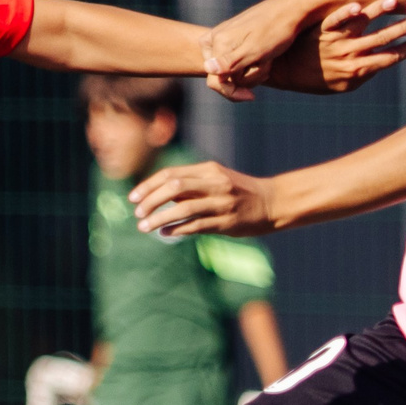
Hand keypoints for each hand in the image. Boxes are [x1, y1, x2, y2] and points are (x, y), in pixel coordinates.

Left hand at [129, 160, 276, 238]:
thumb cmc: (238, 192)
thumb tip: (158, 194)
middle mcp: (215, 183)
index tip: (133, 198)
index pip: (171, 174)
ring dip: (159, 218)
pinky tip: (164, 234)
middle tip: (137, 213)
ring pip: (183, 208)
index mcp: (209, 170)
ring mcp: (221, 203)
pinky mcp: (226, 222)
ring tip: (144, 227)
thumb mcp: (216, 180)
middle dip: (151, 200)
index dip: (148, 186)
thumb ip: (190, 185)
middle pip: (174, 187)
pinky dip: (177, 229)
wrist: (272, 203)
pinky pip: (196, 226)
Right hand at [206, 0, 338, 93]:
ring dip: (252, 69)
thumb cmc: (277, 30)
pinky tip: (266, 55)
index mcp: (218, 42)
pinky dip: (252, 61)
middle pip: (224, 76)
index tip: (251, 97)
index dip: (232, 92)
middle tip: (266, 66)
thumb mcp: (255, 50)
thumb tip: (208, 67)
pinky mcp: (234, 35)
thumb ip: (230, 62)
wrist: (293, 9)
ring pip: (232, 69)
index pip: (215, 81)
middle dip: (246, 77)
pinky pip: (237, 58)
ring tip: (268, 58)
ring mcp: (224, 36)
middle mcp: (216, 38)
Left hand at [314, 0, 405, 90]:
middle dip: (402, 27)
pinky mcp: (320, 28)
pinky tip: (357, 6)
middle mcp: (349, 54)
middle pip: (382, 38)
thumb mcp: (342, 85)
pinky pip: (334, 19)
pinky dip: (345, 12)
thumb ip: (364, 75)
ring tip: (393, 1)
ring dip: (378, 12)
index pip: (389, 58)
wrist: (285, 71)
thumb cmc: (316, 79)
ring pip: (361, 24)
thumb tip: (385, 62)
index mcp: (357, 69)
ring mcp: (335, 40)